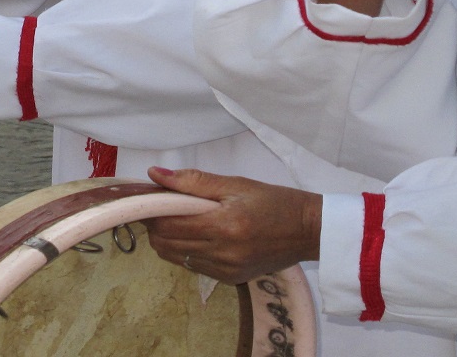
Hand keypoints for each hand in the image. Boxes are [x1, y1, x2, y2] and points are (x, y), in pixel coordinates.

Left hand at [144, 167, 321, 284]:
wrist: (308, 231)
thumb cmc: (274, 202)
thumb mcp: (236, 184)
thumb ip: (193, 181)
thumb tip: (155, 175)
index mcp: (223, 226)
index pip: (167, 224)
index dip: (150, 211)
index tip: (148, 197)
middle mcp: (222, 253)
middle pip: (165, 244)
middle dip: (156, 225)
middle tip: (161, 207)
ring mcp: (225, 270)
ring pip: (175, 258)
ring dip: (168, 239)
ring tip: (179, 220)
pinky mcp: (231, 280)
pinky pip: (194, 267)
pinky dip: (186, 251)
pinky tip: (198, 235)